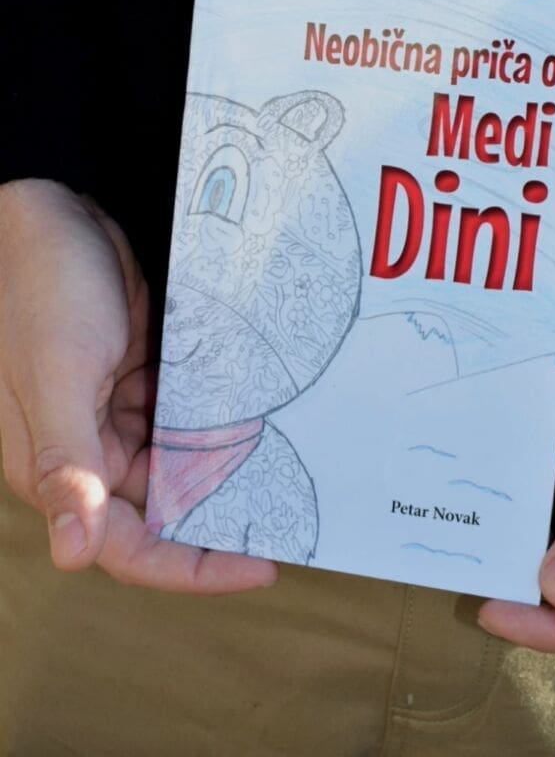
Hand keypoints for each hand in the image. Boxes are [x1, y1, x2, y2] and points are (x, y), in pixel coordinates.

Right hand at [0, 179, 276, 592]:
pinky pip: (188, 410)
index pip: (130, 545)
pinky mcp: (139, 370)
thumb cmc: (40, 289)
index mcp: (63, 465)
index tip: (260, 566)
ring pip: (182, 458)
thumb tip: (74, 555)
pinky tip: (264, 416)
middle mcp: (90, 447)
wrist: (52, 211)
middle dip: (222, 515)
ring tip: (291, 470)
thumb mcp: (57, 375)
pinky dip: (221, 417)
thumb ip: (69, 464)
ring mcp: (116, 408)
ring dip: (227, 465)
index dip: (193, 566)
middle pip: (165, 506)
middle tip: (290, 517)